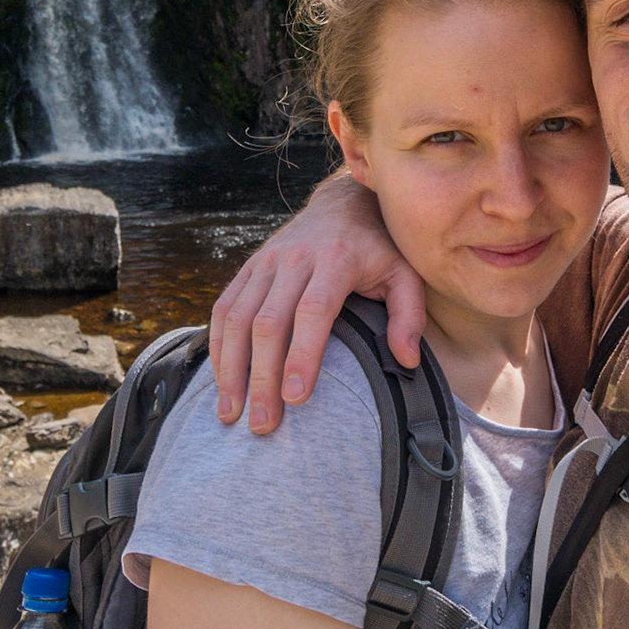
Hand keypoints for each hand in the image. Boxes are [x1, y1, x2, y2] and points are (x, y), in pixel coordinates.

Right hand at [209, 170, 426, 433]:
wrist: (342, 203)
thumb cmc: (378, 249)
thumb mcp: (405, 274)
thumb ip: (409, 315)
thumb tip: (406, 361)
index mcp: (336, 259)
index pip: (314, 310)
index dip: (303, 355)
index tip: (297, 398)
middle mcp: (295, 258)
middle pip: (269, 321)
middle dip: (262, 377)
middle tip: (264, 425)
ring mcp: (266, 262)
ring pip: (238, 317)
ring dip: (231, 369)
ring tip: (232, 414)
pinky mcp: (248, 267)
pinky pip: (224, 307)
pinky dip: (219, 347)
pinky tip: (221, 382)